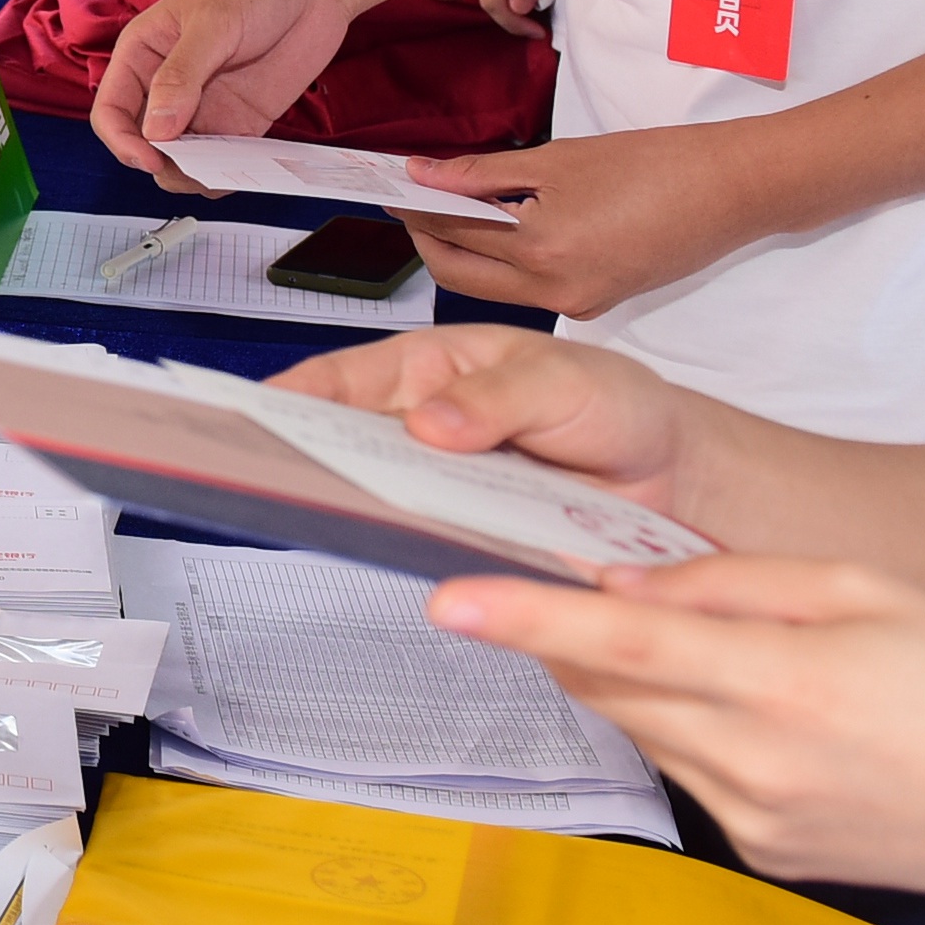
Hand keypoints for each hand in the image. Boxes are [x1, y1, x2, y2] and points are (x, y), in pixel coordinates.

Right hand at [91, 0, 365, 176]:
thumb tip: (155, 130)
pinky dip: (226, 176)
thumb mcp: (212, 23)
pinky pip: (222, 162)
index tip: (153, 156)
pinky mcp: (239, 122)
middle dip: (161, 163)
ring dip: (193, 175)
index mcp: (142, 54)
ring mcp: (203, 107)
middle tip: (195, 167)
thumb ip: (181, 76)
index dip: (124, 142)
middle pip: (143, 143)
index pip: (111, 112)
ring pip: (181, 160)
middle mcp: (166, 86)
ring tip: (221, 172)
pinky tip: (242, 172)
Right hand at [270, 325, 712, 518]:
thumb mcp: (564, 381)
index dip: (290, 396)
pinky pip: (430, 546)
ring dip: (351, 509)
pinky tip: (394, 555)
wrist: (676, 475)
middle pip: (345, 445)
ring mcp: (444, 488)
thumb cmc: (615, 403)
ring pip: (382, 500)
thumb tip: (429, 422)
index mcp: (431, 369)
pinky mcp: (472, 539)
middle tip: (262, 474)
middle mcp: (423, 429)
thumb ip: (500, 398)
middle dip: (302, 457)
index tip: (248, 414)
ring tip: (312, 517)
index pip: (343, 379)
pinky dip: (409, 551)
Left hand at [392, 122, 767, 318]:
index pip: (451, 232)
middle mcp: (554, 292)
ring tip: (447, 209)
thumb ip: (483, 174)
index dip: (415, 206)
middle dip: (427, 237)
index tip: (390, 185)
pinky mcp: (594, 305)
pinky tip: (498, 228)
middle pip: (460, 274)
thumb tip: (422, 174)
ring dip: (463, 251)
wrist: (731, 192)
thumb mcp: (560, 160)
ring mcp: (576, 305)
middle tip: (409, 201)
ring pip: (492, 287)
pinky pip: (528, 290)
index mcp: (541, 250)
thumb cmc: (654, 164)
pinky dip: (503, 262)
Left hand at [427, 553, 924, 924]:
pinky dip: (702, 733)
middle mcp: (754, 761)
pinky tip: (779, 720)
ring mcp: (755, 818)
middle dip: (582, 636)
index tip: (448, 601)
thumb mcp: (867, 590)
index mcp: (781, 682)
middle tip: (580, 586)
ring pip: (649, 731)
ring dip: (650, 684)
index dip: (526, 619)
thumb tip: (630, 582)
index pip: (620, 642)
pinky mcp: (768, 853)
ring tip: (734, 655)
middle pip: (615, 687)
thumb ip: (736, 581)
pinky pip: (696, 775)